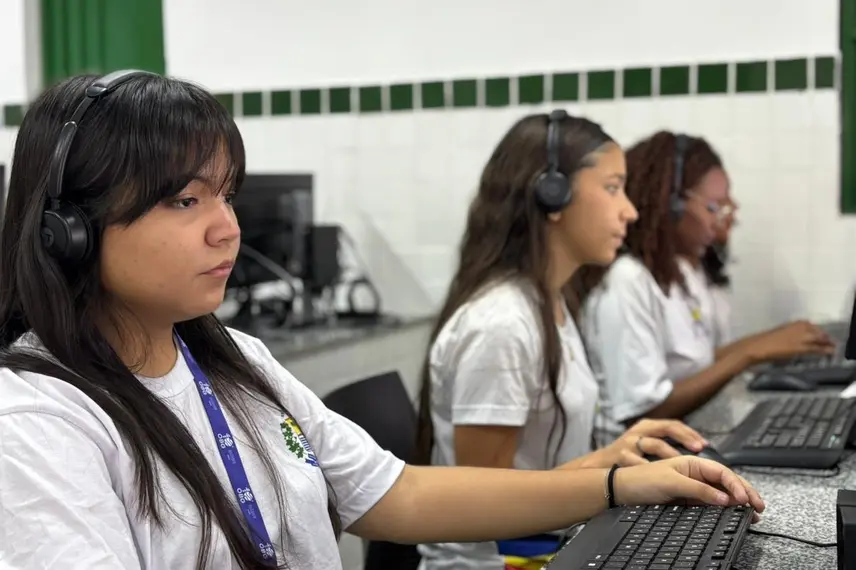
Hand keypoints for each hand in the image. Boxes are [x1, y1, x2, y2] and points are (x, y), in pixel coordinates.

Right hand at [593, 420, 707, 466]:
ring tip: (682, 463)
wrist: (597, 465)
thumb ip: (664, 444)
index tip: (704, 444)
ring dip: (671, 453)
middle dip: (685, 438)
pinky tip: (658, 473)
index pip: (673, 424)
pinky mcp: (620, 455)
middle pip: (666, 428)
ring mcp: (629, 442)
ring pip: (655, 444)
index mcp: (647, 427)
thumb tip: (693, 453)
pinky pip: (638, 460)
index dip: (690, 433)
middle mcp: (639, 431)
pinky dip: (649, 466)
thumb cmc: (626, 457)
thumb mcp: (643, 445)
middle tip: (699, 448)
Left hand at [614, 456, 764, 520]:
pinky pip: (711, 503)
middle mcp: (695, 473)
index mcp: (692, 463)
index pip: (722, 472)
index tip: (745, 499)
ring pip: (721, 493)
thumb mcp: (671, 483)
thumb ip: (699, 490)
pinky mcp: (688, 499)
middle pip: (726, 482)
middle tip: (759, 508)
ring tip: (752, 514)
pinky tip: (733, 514)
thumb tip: (725, 498)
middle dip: (745, 493)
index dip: (737, 485)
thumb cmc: (642, 480)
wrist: (622, 491)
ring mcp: (693, 487)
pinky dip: (725, 508)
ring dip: (738, 502)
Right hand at [747, 320, 834, 362]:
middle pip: (818, 332)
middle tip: (829, 343)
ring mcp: (801, 337)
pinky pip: (816, 348)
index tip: (822, 336)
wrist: (757, 346)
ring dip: (827, 343)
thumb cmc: (763, 341)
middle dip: (825, 337)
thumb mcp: (779, 334)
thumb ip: (790, 335)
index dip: (818, 332)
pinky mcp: (801, 347)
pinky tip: (828, 353)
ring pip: (820, 339)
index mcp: (794, 323)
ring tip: (832, 348)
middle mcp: (800, 327)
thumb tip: (796, 340)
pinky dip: (824, 350)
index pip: (811, 326)